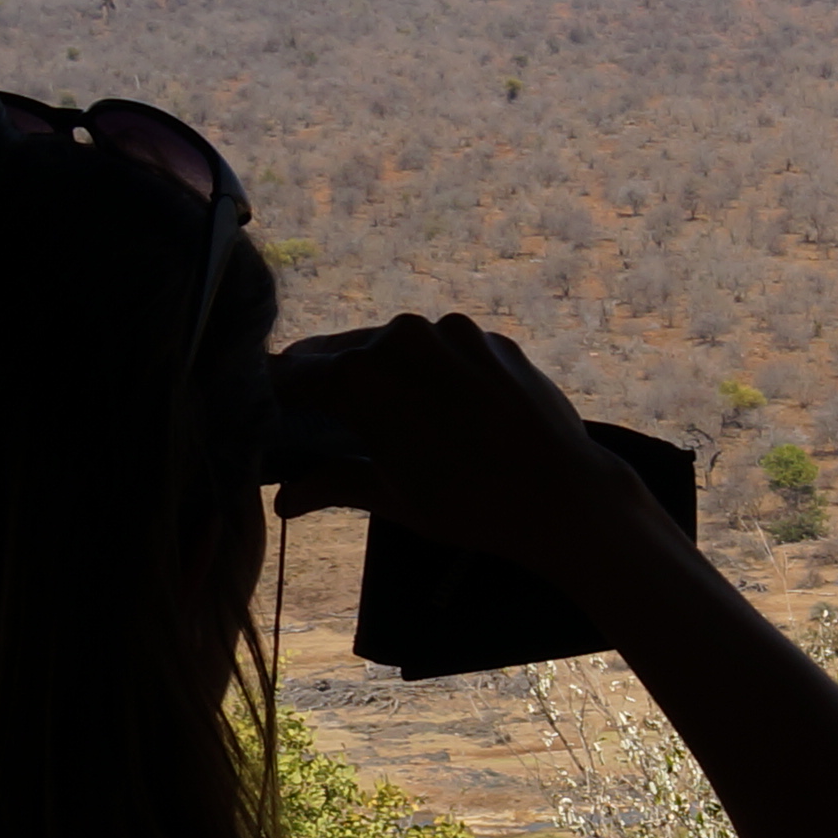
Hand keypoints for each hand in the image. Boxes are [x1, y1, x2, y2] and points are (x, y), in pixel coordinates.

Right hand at [266, 314, 642, 573]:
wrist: (565, 497)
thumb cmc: (470, 505)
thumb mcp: (392, 497)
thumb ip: (332, 483)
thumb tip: (284, 501)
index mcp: (362, 376)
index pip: (293, 375)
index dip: (277, 395)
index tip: (271, 411)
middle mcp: (403, 338)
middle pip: (341, 353)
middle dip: (327, 381)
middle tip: (317, 413)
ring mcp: (454, 332)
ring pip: (395, 345)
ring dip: (383, 371)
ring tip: (385, 412)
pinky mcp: (493, 339)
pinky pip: (446, 348)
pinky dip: (433, 370)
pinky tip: (442, 406)